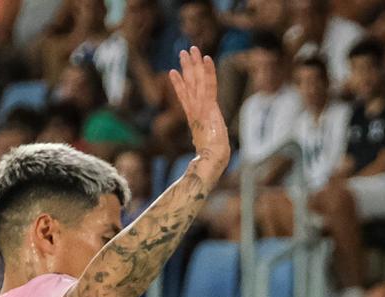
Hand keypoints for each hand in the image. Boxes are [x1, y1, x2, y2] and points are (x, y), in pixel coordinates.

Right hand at [170, 47, 229, 181]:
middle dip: (186, 67)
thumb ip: (201, 144)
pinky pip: (209, 84)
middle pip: (189, 84)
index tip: (173, 72)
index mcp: (194, 117)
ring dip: (193, 63)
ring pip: (196, 80)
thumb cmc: (210, 157)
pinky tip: (206, 58)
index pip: (184, 96)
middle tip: (183, 52)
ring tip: (189, 49)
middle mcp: (195, 109)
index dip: (179, 84)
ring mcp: (201, 106)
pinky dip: (208, 70)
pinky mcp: (209, 105)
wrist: (211, 159)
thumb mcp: (204, 146)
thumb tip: (200, 153)